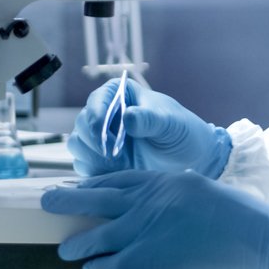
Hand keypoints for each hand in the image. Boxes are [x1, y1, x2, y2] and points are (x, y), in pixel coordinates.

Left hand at [45, 170, 268, 268]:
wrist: (267, 248)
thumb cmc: (250, 228)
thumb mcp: (210, 198)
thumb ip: (179, 203)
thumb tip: (160, 218)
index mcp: (170, 180)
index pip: (121, 178)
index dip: (95, 184)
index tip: (77, 187)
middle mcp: (152, 200)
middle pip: (96, 197)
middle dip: (68, 200)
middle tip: (47, 202)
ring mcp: (145, 229)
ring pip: (95, 235)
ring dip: (77, 243)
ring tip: (65, 249)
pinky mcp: (146, 260)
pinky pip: (108, 264)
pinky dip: (96, 268)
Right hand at [66, 80, 231, 178]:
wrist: (190, 159)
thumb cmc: (182, 133)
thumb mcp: (171, 124)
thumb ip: (150, 119)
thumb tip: (129, 116)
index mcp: (119, 94)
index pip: (96, 101)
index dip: (97, 119)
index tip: (108, 140)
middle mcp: (105, 113)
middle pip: (82, 125)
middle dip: (96, 143)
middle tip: (119, 157)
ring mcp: (99, 137)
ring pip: (78, 145)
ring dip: (94, 158)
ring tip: (121, 166)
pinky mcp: (99, 159)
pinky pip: (83, 165)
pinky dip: (95, 171)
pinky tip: (117, 174)